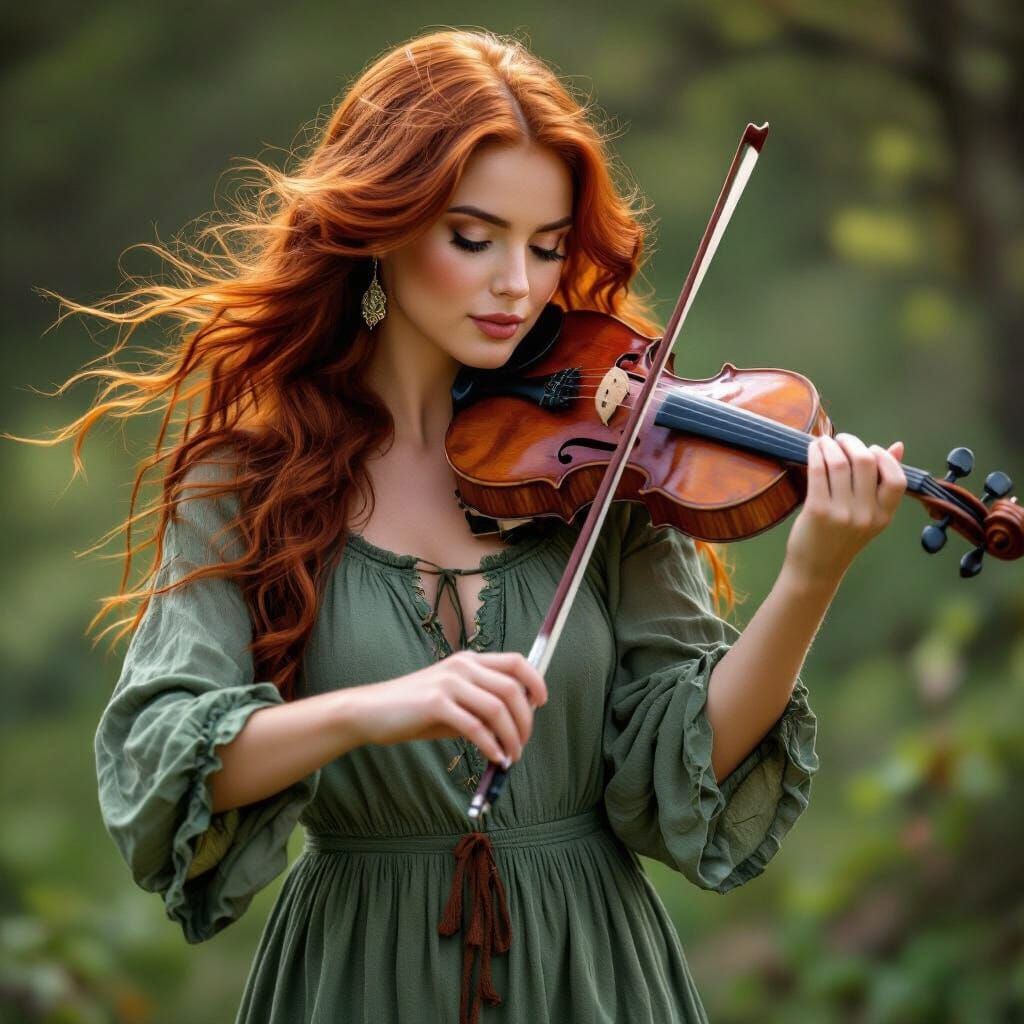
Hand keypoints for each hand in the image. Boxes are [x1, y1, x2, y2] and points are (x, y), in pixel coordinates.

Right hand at [345, 650, 547, 766]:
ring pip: (497, 708)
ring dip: (511, 737)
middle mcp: (462, 666)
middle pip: (512, 688)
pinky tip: (494, 758)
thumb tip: (514, 727)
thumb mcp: (452, 702)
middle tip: (522, 744)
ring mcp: (449, 683)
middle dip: (525, 720)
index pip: (516, 661)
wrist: (370, 711)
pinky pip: (475, 726)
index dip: (535, 681)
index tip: (541, 703)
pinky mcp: (436, 703)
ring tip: (510, 757)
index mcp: (469, 661)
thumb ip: (481, 708)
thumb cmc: (413, 710)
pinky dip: (490, 745)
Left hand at [784, 432, 906, 586]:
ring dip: (830, 444)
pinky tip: (813, 450)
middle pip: (865, 462)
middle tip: (841, 439)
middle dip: (852, 443)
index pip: (897, 479)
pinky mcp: (817, 510)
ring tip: (824, 442)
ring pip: (839, 463)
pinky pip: (818, 471)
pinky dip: (816, 454)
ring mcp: (842, 513)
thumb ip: (882, 483)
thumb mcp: (869, 516)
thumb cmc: (840, 539)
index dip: (884, 457)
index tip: (870, 449)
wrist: (815, 570)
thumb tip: (898, 446)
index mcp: (884, 516)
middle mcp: (866, 515)